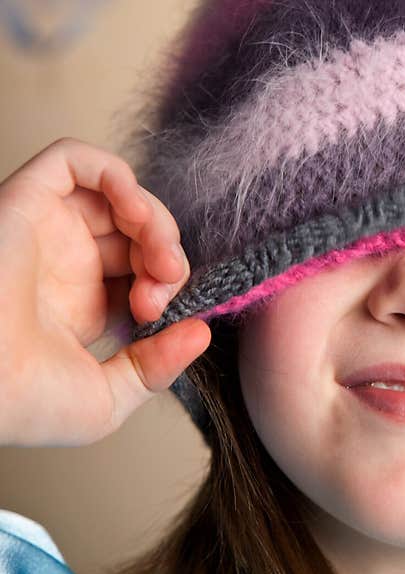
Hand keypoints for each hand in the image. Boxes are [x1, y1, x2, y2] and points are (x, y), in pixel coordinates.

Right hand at [0, 138, 210, 446]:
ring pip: (118, 196)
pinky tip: (136, 213)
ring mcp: (46, 231)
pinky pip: (73, 159)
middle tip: (164, 285)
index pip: (144, 272)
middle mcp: (64, 262)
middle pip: (139, 233)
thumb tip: (202, 333)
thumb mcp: (107, 399)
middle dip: (168, 255)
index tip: (162, 317)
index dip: (168, 287)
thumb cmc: (21, 402)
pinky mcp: (24, 200)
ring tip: (161, 258)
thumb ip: (158, 366)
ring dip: (155, 219)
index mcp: (80, 303)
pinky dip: (117, 175)